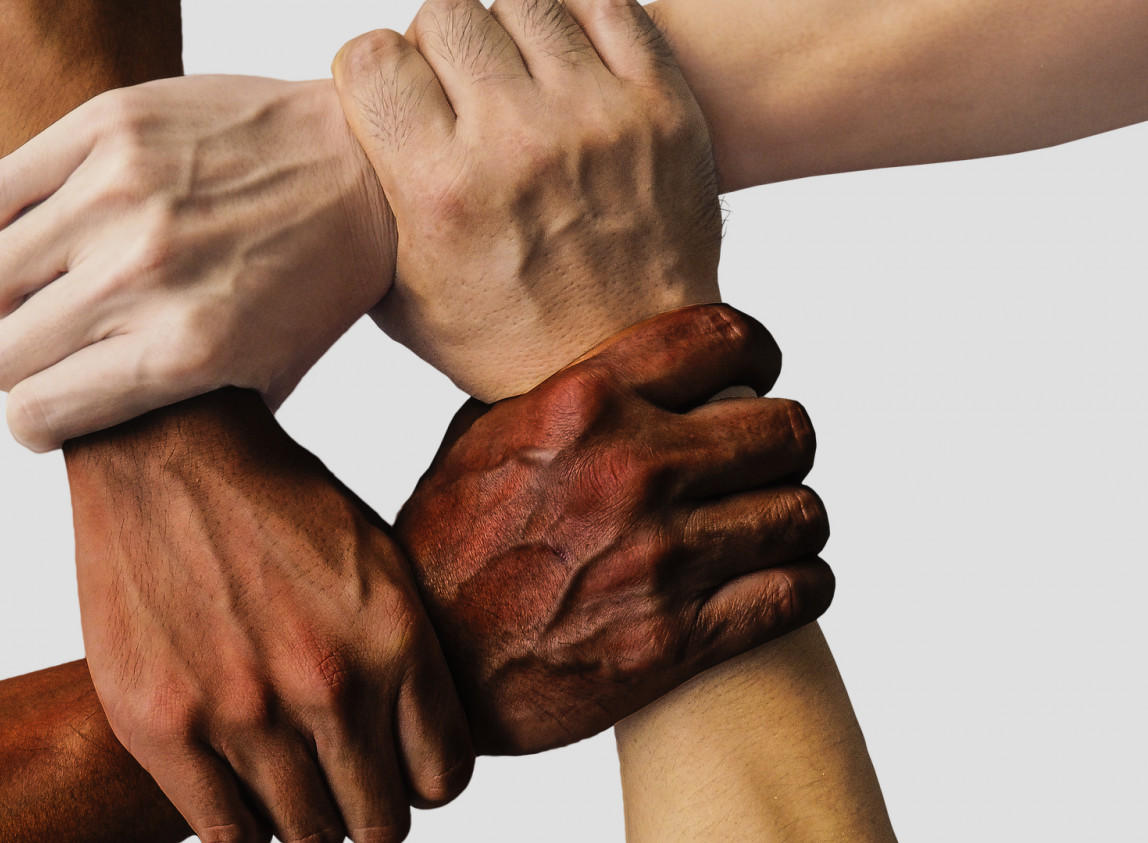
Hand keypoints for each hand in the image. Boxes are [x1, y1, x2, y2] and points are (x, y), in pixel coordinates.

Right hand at [0, 76, 392, 450]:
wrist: (369, 168)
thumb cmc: (317, 281)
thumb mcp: (267, 377)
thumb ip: (182, 420)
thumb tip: (96, 445)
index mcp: (183, 351)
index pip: (35, 413)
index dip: (34, 421)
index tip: (47, 410)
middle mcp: (143, 276)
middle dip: (15, 363)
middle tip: (51, 344)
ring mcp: (120, 195)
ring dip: (3, 293)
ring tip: (44, 284)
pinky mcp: (108, 127)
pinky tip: (37, 230)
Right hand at [66, 389, 471, 842]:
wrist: (165, 446)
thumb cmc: (277, 502)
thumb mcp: (378, 559)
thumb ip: (408, 656)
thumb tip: (428, 751)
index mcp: (395, 639)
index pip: (443, 780)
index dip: (420, 780)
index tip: (394, 763)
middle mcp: (329, 684)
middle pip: (378, 823)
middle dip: (365, 805)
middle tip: (337, 773)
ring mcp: (243, 711)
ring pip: (307, 836)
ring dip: (303, 815)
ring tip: (285, 771)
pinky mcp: (163, 726)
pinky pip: (229, 838)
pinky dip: (244, 829)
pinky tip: (240, 789)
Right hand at [333, 0, 722, 399]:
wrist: (631, 367)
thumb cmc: (510, 339)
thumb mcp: (404, 299)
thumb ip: (368, 213)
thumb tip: (336, 148)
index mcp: (442, 191)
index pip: (372, 57)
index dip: (372, 71)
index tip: (389, 96)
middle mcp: (516, 143)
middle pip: (444, 14)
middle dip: (435, 47)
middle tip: (454, 92)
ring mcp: (596, 117)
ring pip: (521, 1)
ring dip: (505, 32)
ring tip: (513, 79)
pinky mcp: (660, 105)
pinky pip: (607, 5)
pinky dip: (575, 20)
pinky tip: (563, 63)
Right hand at [394, 305, 834, 753]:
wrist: (429, 668)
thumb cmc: (446, 547)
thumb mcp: (480, 438)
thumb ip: (561, 393)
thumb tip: (629, 363)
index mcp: (584, 403)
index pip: (726, 338)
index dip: (759, 353)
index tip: (757, 376)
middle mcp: (631, 470)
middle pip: (786, 429)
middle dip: (780, 445)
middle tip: (759, 464)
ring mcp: (661, 557)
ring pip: (803, 512)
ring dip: (792, 520)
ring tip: (768, 528)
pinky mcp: (680, 637)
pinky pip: (800, 591)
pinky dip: (802, 585)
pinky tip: (775, 582)